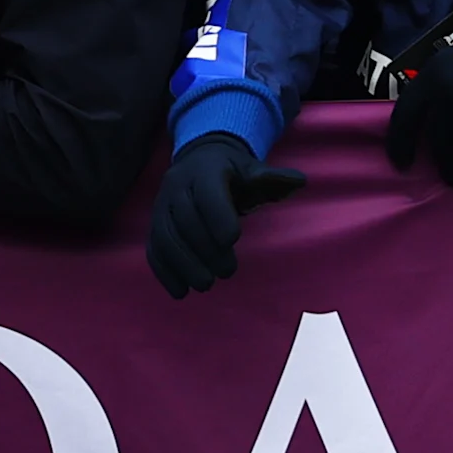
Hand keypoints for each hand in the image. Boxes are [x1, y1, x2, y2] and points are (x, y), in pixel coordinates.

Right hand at [146, 133, 306, 296]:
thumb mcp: (253, 170)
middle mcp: (176, 186)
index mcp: (203, 169)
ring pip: (165, 236)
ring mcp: (161, 206)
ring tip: (205, 285)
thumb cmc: (233, 173)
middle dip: (204, 248)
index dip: (216, 215)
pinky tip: (180, 291)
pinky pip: (153, 248)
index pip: (205, 192)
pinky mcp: (154, 224)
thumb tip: (299, 181)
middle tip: (227, 272)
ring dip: (183, 264)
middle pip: (184, 219)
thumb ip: (273, 178)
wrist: (198, 161)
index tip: (232, 240)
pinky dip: (164, 271)